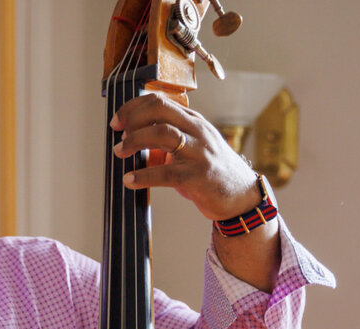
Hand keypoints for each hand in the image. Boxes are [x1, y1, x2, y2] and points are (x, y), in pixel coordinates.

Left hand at [110, 93, 259, 221]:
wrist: (242, 197)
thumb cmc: (212, 173)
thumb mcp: (192, 149)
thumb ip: (166, 145)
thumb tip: (134, 146)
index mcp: (193, 121)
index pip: (160, 101)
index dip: (133, 107)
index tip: (118, 121)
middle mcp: (197, 131)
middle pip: (159, 109)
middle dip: (132, 118)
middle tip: (118, 134)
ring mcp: (200, 152)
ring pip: (162, 134)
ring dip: (134, 141)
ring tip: (120, 153)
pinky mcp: (199, 176)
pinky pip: (166, 173)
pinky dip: (143, 176)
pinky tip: (130, 180)